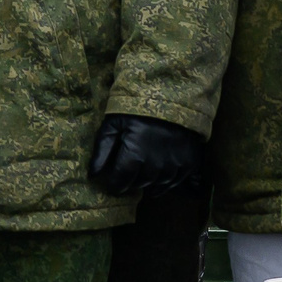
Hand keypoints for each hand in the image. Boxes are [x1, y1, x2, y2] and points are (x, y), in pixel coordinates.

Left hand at [88, 114, 205, 196]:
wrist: (173, 96)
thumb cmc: (137, 109)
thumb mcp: (114, 123)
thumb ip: (102, 150)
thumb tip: (92, 175)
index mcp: (135, 156)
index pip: (120, 182)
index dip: (114, 183)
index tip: (112, 179)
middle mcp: (156, 165)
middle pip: (138, 185)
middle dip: (130, 180)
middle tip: (128, 169)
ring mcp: (175, 165)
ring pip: (156, 186)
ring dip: (147, 181)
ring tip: (142, 169)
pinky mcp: (189, 163)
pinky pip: (174, 182)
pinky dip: (165, 181)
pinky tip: (158, 172)